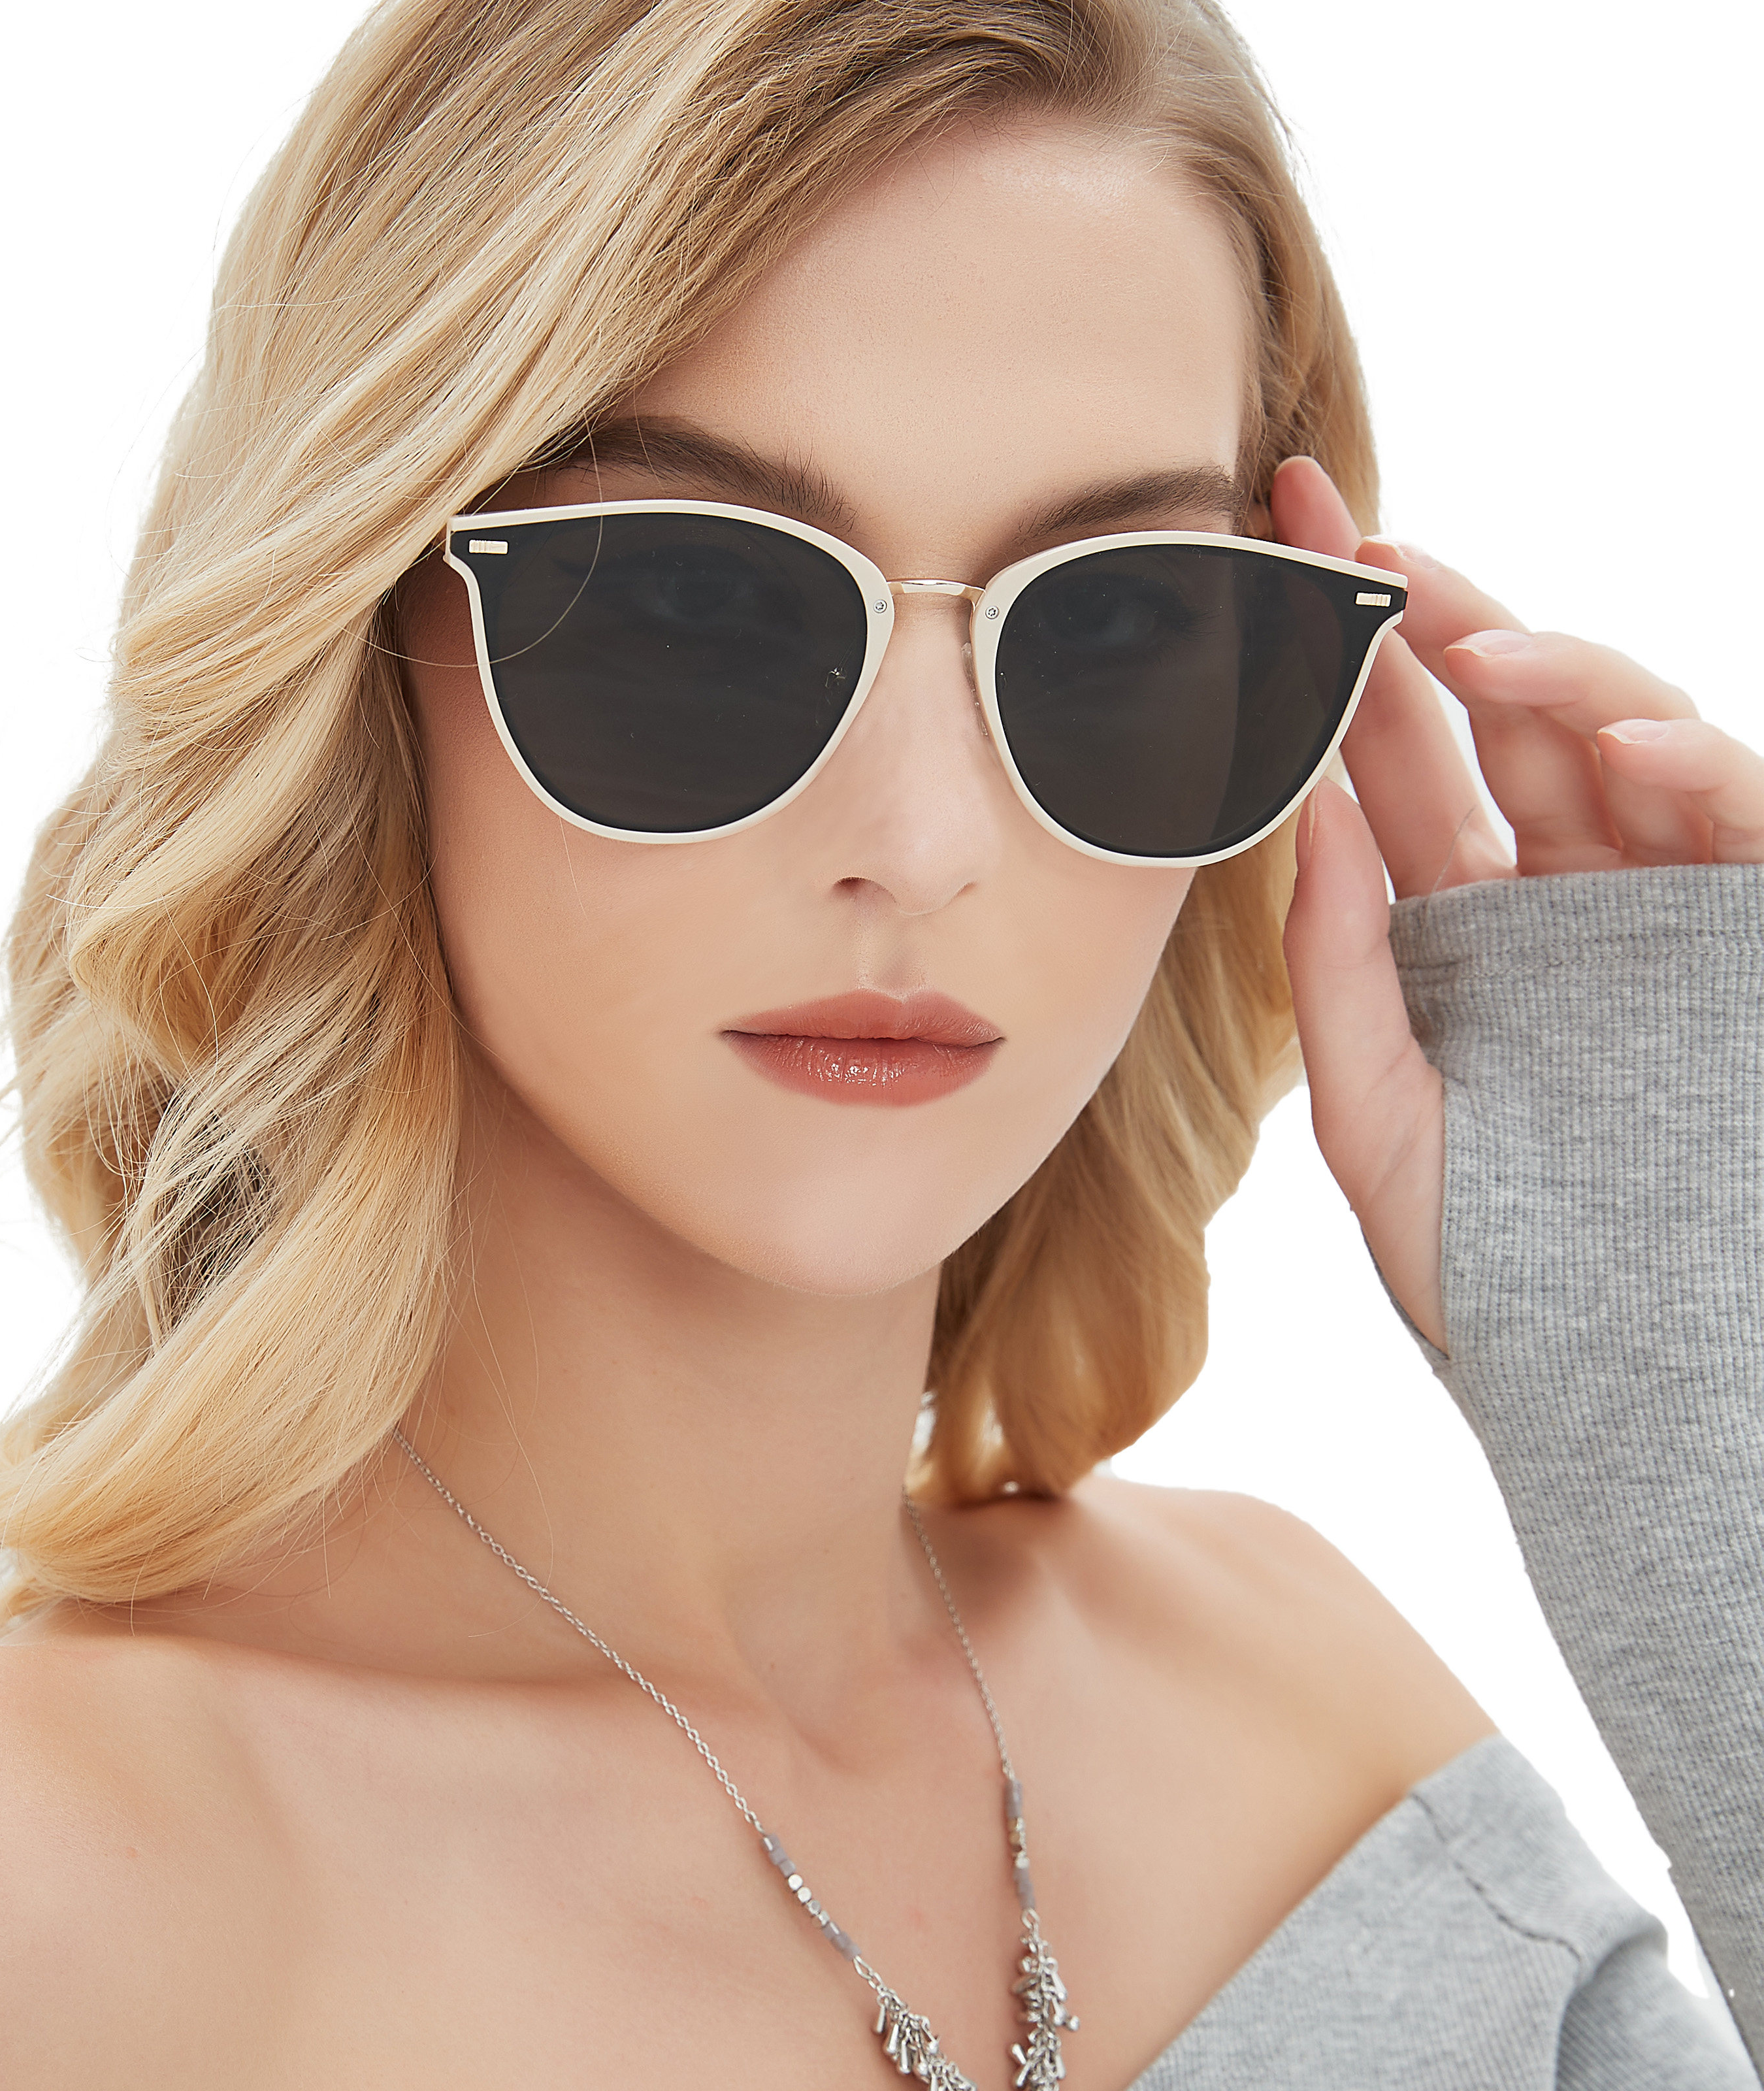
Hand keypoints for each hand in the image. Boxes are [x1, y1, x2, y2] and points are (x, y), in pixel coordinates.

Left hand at [1272, 456, 1763, 1348]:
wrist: (1626, 1382)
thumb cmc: (1494, 1269)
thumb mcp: (1381, 1113)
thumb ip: (1341, 960)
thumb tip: (1296, 805)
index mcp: (1463, 923)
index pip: (1393, 763)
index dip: (1336, 661)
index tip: (1269, 555)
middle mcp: (1565, 891)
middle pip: (1499, 717)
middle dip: (1427, 610)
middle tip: (1342, 528)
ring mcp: (1667, 902)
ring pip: (1620, 733)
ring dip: (1549, 667)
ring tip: (1457, 639)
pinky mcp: (1753, 932)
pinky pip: (1741, 814)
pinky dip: (1690, 763)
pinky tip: (1617, 744)